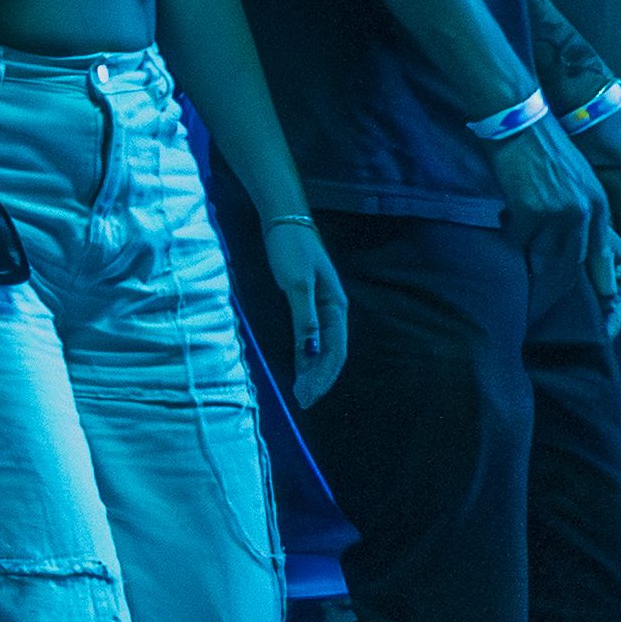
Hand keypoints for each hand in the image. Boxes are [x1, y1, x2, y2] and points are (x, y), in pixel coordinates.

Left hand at [264, 211, 352, 401]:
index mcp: (336, 307)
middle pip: (330, 353)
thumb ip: (305, 318)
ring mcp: (321, 307)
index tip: (310, 396)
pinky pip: (310, 336)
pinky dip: (305, 355)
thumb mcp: (297, 283)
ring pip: (321, 347)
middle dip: (319, 379)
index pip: (335, 351)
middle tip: (303, 401)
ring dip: (312, 370)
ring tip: (301, 392)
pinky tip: (299, 368)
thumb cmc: (291, 248)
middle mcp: (333, 310)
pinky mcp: (307, 302)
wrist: (284, 220)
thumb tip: (311, 351)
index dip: (324, 376)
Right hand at [491, 99, 616, 290]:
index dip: (604, 277)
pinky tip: (511, 208)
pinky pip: (519, 238)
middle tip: (542, 246)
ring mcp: (557, 213)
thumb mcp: (579, 176)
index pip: (602, 251)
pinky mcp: (530, 212)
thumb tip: (579, 241)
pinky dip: (513, 229)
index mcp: (598, 202)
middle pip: (572, 257)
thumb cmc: (547, 145)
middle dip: (555, 253)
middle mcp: (582, 211)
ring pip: (543, 249)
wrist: (520, 120)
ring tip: (524, 213)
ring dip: (532, 238)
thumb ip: (585, 209)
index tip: (607, 297)